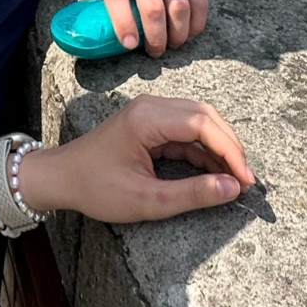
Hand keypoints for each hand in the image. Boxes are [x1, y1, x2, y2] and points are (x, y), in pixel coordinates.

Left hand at [18, 95, 253, 223]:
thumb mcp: (146, 199)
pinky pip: (185, 131)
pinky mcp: (150, 124)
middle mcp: (151, 106)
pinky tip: (214, 174)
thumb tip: (232, 189)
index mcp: (148, 118)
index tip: (246, 180)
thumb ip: (192, 194)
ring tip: (235, 180)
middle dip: (229, 147)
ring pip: (198, 122)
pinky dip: (203, 151)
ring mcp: (150, 112)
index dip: (230, 151)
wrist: (61, 178)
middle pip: (205, 116)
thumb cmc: (96, 188)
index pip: (203, 124)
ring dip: (219, 148)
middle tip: (246, 179)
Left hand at [79, 0, 208, 55]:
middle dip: (156, 37)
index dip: (124, 23)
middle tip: (155, 51)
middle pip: (153, 7)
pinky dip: (196, 24)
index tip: (131, 45)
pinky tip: (187, 33)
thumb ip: (89, 6)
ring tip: (173, 43)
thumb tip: (86, 39)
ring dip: (178, 32)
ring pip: (180, 5)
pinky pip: (199, 2)